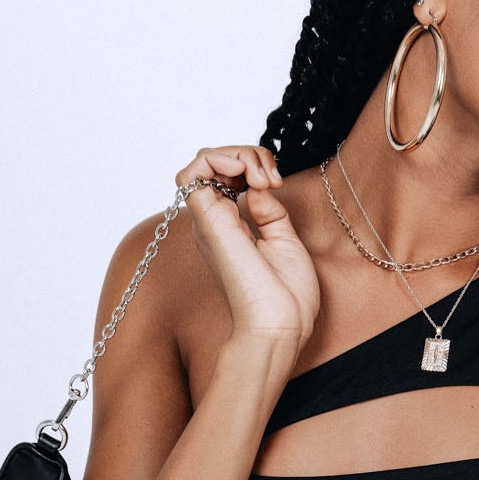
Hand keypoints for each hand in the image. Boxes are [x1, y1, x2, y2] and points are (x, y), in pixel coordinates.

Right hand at [176, 144, 320, 360]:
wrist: (279, 325)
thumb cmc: (287, 298)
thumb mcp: (284, 240)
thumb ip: (269, 211)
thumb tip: (257, 185)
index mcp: (233, 227)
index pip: (230, 176)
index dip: (255, 164)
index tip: (278, 182)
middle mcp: (216, 222)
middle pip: (217, 163)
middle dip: (250, 154)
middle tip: (272, 178)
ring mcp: (209, 221)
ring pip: (205, 160)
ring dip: (238, 154)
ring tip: (261, 176)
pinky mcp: (208, 222)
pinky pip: (192, 172)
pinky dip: (218, 158)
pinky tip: (244, 172)